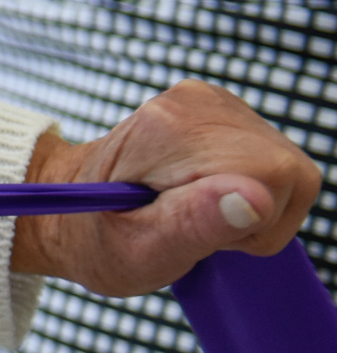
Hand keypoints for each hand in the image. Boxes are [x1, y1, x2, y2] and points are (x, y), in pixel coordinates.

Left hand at [11, 81, 324, 297]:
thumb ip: (197, 224)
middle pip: (284, 169)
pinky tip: (204, 195)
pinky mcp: (224, 111)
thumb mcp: (140, 251)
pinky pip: (274, 163)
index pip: (271, 174)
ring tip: (191, 212)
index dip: (251, 220)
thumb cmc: (98, 237)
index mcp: (168, 130)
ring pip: (285, 168)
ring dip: (252, 205)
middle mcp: (193, 102)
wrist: (69, 206)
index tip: (201, 233)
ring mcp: (211, 101)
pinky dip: (251, 191)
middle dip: (254, 215)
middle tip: (192, 227)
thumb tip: (256, 200)